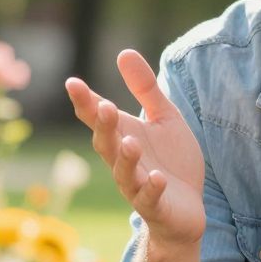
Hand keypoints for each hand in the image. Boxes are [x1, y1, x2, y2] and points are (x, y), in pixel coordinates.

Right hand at [66, 49, 205, 245]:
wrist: (187, 210)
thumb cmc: (170, 161)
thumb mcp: (164, 118)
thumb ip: (145, 88)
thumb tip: (124, 52)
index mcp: (123, 136)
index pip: (98, 117)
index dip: (85, 101)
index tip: (73, 83)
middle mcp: (123, 161)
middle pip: (106, 144)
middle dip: (104, 127)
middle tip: (105, 107)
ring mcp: (137, 186)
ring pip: (124, 173)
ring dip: (126, 159)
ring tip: (130, 143)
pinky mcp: (156, 206)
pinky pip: (149, 199)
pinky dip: (152, 188)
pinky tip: (158, 178)